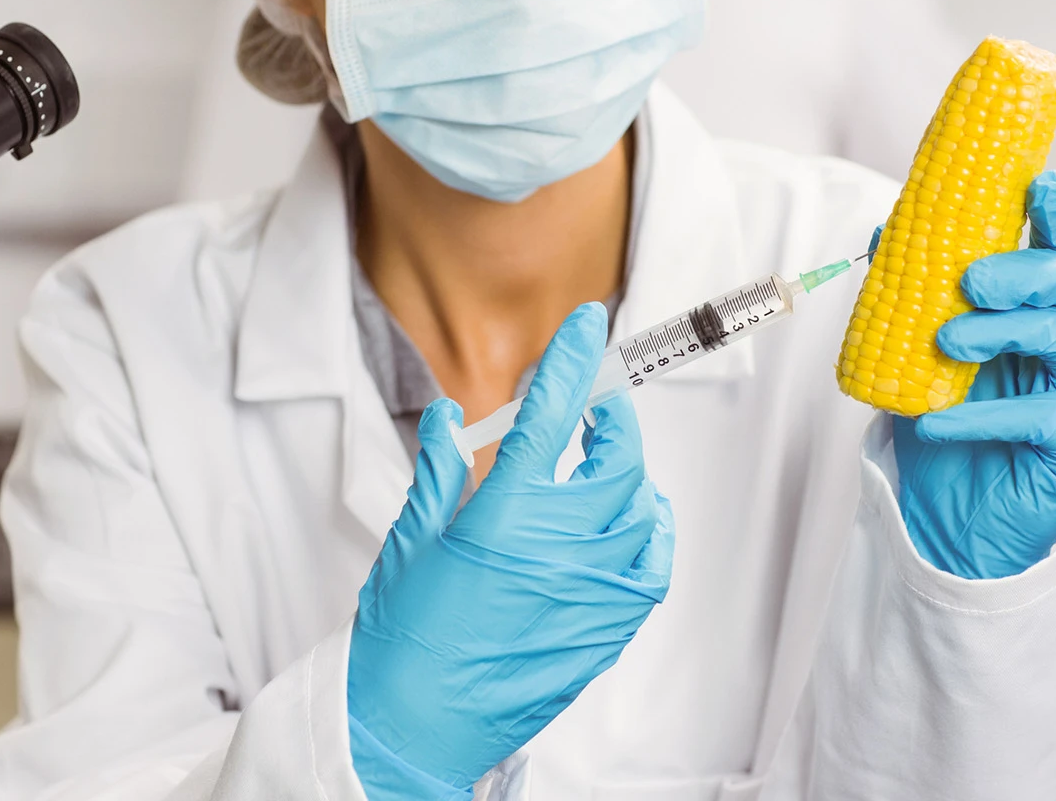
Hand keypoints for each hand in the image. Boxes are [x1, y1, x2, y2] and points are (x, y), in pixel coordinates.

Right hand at [347, 303, 675, 799]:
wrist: (415, 727)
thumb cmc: (403, 643)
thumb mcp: (409, 543)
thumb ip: (437, 473)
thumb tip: (446, 420)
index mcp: (503, 518)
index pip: (552, 415)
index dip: (574, 361)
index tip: (588, 328)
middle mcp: (558, 550)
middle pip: (615, 457)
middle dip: (610, 419)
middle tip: (592, 407)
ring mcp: (591, 591)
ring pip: (639, 506)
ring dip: (625, 474)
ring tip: (601, 465)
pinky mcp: (606, 627)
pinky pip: (652, 563)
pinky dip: (649, 530)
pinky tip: (632, 520)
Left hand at [892, 171, 1055, 579]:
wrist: (965, 515)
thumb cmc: (955, 419)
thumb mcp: (924, 351)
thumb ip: (914, 293)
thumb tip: (884, 233)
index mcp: (1043, 305)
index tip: (1039, 183)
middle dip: (1025, 270)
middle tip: (973, 281)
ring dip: (1002, 331)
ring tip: (949, 342)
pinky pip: (1037, 416)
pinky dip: (980, 415)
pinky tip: (935, 421)